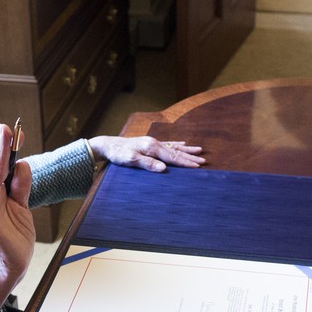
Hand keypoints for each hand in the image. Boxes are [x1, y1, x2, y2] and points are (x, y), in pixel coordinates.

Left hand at [88, 135, 204, 172]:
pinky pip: (167, 144)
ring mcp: (152, 143)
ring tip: (199, 150)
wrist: (108, 145)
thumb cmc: (118, 154)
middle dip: (190, 156)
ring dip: (186, 150)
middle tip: (204, 161)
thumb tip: (164, 169)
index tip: (198, 166)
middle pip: (176, 151)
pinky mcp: (149, 144)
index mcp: (152, 147)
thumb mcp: (131, 160)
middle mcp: (154, 143)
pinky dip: (176, 145)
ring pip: (173, 147)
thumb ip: (147, 164)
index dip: (185, 162)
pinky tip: (182, 144)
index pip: (172, 156)